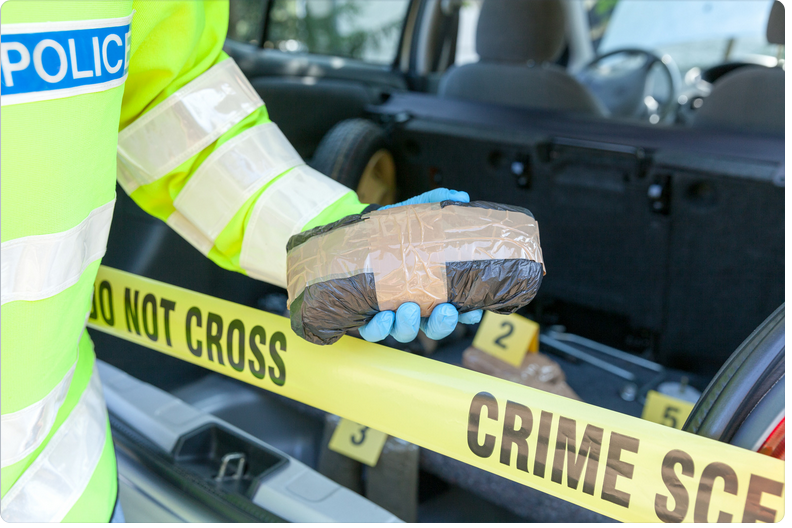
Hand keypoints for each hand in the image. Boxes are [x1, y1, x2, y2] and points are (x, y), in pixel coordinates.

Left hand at [358, 188, 483, 342]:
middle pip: (434, 326)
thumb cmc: (387, 232)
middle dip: (442, 324)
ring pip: (405, 332)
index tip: (472, 312)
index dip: (466, 315)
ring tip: (407, 309)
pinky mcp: (367, 317)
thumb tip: (460, 195)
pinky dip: (379, 328)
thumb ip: (434, 204)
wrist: (351, 237)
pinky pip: (374, 332)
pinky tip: (381, 317)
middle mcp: (414, 305)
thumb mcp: (410, 215)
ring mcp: (391, 313)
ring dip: (409, 325)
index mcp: (430, 288)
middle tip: (444, 311)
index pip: (456, 308)